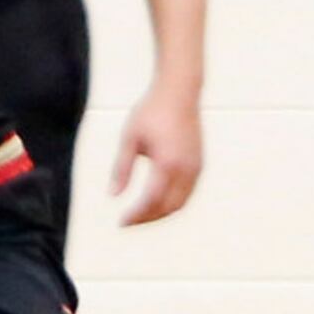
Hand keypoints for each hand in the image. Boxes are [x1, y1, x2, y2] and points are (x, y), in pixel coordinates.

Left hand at [111, 80, 201, 224]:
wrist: (179, 91)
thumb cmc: (150, 112)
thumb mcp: (129, 139)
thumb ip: (121, 169)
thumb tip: (113, 196)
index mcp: (167, 163)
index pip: (151, 201)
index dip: (136, 215)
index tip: (120, 222)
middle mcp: (186, 169)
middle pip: (168, 207)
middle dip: (148, 219)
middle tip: (127, 222)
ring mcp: (196, 167)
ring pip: (181, 203)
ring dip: (160, 213)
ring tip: (139, 215)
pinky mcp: (200, 163)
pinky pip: (187, 192)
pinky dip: (171, 202)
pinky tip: (154, 201)